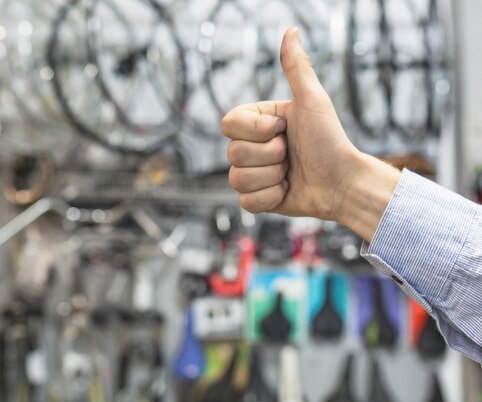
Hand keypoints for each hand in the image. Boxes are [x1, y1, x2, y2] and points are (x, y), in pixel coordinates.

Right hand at [221, 28, 400, 240]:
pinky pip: (246, 202)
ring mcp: (252, 174)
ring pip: (237, 179)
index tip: (283, 129)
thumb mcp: (313, 101)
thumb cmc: (330, 140)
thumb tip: (291, 31)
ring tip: (290, 173)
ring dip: (271, 177)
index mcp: (258, 123)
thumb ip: (296, 68)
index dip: (255, 131)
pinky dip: (271, 197)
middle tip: (291, 154)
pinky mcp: (257, 199)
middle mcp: (251, 147)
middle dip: (270, 156)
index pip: (228, 124)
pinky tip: (287, 190)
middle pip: (233, 153)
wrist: (343, 183)